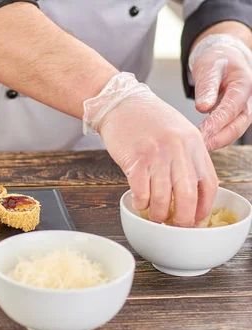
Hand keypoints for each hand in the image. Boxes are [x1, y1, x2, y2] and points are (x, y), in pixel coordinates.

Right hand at [83, 73, 218, 226]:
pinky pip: (141, 192)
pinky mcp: (135, 159)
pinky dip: (140, 203)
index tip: (194, 219)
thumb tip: (190, 191)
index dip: (203, 207)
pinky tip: (139, 203)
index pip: (209, 184)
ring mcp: (157, 155)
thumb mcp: (179, 132)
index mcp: (194, 144)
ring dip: (157, 214)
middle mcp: (179, 150)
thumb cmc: (147, 119)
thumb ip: (188, 157)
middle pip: (187, 196)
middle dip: (181, 218)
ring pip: (162, 198)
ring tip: (154, 216)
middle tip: (174, 225)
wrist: (121, 104)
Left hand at [190, 34, 251, 149]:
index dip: (216, 124)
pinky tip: (203, 142)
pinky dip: (217, 137)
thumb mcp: (208, 66)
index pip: (231, 109)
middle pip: (238, 125)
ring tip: (199, 148)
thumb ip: (207, 86)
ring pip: (235, 130)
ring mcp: (244, 108)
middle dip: (219, 138)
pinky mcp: (236, 114)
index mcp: (244, 84)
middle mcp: (249, 99)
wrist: (225, 56)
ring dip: (218, 141)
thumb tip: (203, 107)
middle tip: (199, 147)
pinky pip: (229, 129)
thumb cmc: (216, 59)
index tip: (201, 134)